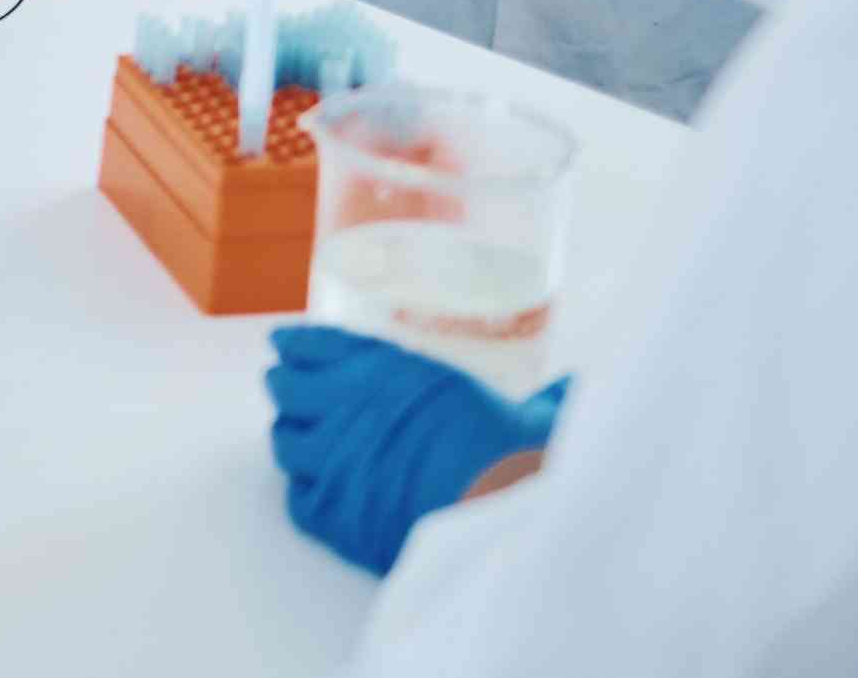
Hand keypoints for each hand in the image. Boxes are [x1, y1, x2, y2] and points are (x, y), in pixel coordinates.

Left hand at [266, 326, 567, 575]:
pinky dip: (305, 492)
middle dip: (287, 388)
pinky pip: (297, 499)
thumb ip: (535, 400)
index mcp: (387, 368)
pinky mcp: (330, 512)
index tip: (283, 343)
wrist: (499, 514)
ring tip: (301, 440)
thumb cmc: (515, 456)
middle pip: (286, 388)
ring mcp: (332, 459)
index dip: (296, 345)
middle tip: (290, 391)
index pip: (316, 344)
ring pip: (285, 442)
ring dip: (292, 439)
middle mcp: (347, 404)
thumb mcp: (524, 410)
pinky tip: (317, 490)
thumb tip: (574, 390)